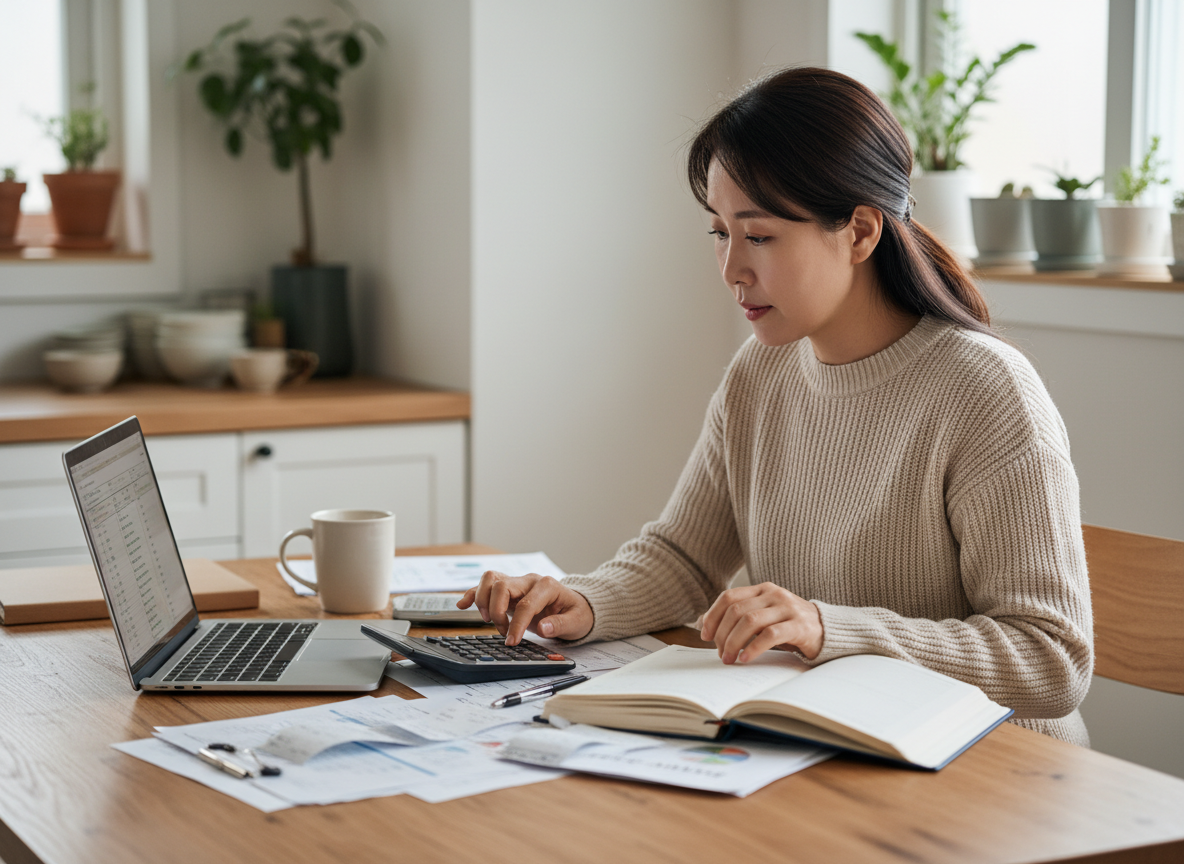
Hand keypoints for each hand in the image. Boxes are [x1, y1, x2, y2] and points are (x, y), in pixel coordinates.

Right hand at [457, 571, 593, 644]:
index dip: (516, 624)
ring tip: (488, 620)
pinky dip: (472, 594)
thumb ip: (561, 624)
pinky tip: (462, 604)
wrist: (574, 606)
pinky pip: (485, 586)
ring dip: (483, 601)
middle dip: (496, 611)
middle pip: (502, 585)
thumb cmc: (575, 613)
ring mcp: (517, 583)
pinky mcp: (507, 590)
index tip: (511, 642)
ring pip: (490, 579)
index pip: (525, 603)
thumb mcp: (577, 621)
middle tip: (503, 632)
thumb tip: (544, 628)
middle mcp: (529, 580)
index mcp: (547, 586)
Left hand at [700, 582, 822, 663]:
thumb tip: (702, 623)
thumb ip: (737, 617)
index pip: (729, 597)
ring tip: (729, 659)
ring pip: (750, 621)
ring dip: (734, 642)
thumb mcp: (762, 616)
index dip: (713, 615)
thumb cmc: (789, 625)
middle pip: (736, 611)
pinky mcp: (799, 626)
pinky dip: (754, 648)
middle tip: (720, 654)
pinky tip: (746, 658)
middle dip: (722, 634)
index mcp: (762, 590)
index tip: (705, 635)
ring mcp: (787, 608)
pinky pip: (770, 635)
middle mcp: (774, 595)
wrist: (826, 630)